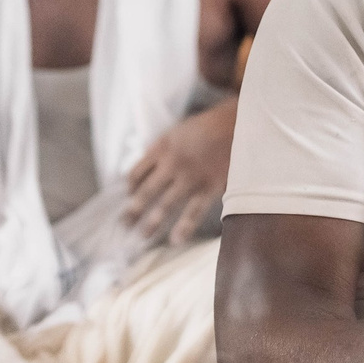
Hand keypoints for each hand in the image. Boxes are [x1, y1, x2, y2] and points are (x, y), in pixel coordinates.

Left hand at [124, 103, 237, 244]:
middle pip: (146, 192)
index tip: (129, 197)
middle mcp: (172, 164)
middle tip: (124, 225)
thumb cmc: (209, 126)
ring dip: (152, 222)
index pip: (137, 173)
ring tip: (143, 235)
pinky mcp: (210, 186)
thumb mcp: (178, 131)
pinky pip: (194, 211)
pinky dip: (184, 227)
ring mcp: (190, 177)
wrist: (239, 122)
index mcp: (161, 148)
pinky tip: (176, 240)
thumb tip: (148, 169)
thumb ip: (162, 149)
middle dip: (133, 210)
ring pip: (165, 204)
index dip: (131, 187)